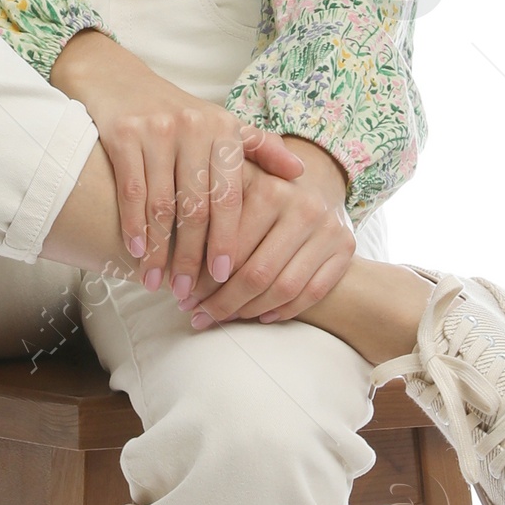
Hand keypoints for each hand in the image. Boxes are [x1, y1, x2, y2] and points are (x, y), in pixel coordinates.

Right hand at [50, 28, 302, 298]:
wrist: (118, 79)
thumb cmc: (177, 112)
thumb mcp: (222, 123)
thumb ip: (261, 148)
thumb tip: (301, 173)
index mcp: (223, 130)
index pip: (230, 196)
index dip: (228, 239)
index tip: (224, 275)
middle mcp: (194, 128)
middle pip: (196, 207)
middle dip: (192, 255)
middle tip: (189, 292)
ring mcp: (157, 131)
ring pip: (162, 205)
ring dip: (159, 250)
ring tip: (157, 282)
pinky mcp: (123, 135)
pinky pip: (132, 191)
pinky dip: (134, 226)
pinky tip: (136, 252)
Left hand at [183, 137, 355, 326]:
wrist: (318, 189)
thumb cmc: (258, 193)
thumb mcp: (231, 185)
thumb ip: (201, 204)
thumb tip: (157, 251)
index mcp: (270, 188)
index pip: (230, 246)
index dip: (202, 277)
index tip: (179, 294)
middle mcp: (303, 206)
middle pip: (256, 272)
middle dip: (220, 301)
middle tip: (194, 314)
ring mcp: (329, 229)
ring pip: (282, 288)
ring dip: (246, 311)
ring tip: (219, 319)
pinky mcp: (347, 249)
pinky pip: (311, 292)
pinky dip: (282, 310)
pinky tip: (257, 317)